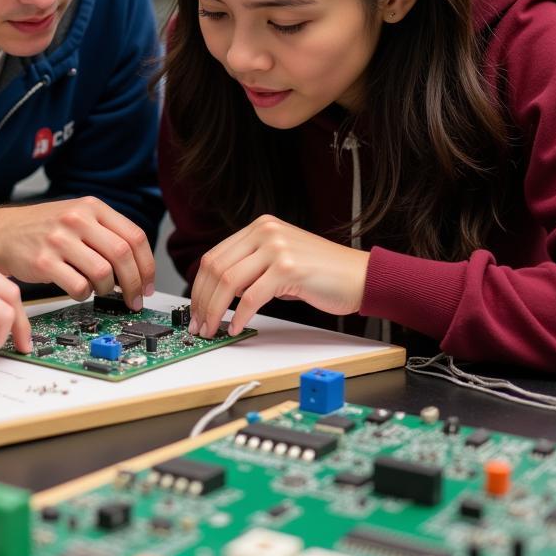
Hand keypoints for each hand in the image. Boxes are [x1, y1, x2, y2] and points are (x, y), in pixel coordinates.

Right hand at [0, 197, 154, 310]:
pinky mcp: (44, 262)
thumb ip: (106, 233)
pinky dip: (84, 294)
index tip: (148, 284)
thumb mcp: (77, 215)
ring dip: (108, 290)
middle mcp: (77, 219)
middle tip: (134, 299)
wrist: (1, 232)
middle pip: (122, 255)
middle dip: (134, 283)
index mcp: (91, 207)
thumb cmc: (43, 228)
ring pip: (103, 273)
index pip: (134, 236)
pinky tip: (79, 289)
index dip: (147, 265)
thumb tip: (139, 266)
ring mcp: (60, 240)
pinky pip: (78, 286)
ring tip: (100, 291)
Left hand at [190, 215, 368, 337]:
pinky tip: (235, 327)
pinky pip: (252, 297)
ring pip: (228, 282)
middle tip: (197, 324)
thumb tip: (220, 292)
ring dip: (215, 310)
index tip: (194, 309)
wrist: (361, 277)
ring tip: (212, 329)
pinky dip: (239, 316)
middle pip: (216, 268)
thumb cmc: (322, 273)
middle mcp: (265, 231)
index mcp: (259, 227)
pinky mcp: (288, 268)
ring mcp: (277, 248)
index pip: (214, 256)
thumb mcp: (280, 260)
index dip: (199, 286)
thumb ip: (251, 268)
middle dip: (201, 300)